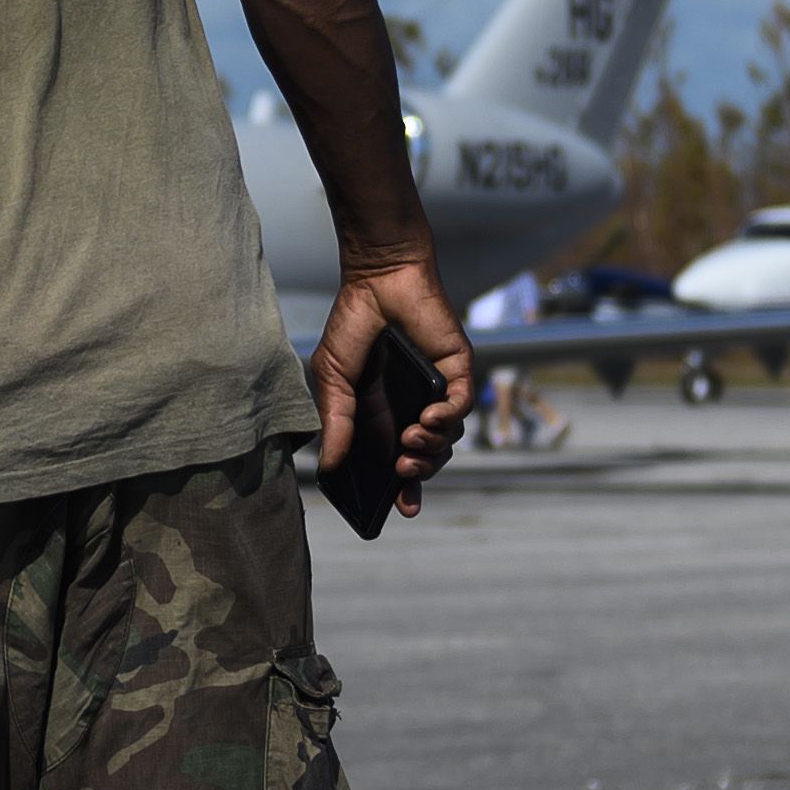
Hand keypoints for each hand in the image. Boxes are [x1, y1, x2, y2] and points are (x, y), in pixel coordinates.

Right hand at [307, 254, 475, 519]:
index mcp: (384, 415)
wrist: (377, 280)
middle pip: (428, 456)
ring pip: (449, 437)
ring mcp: (438, 389)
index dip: (402, 488)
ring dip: (433, 447)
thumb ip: (335, 422)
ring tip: (411, 441)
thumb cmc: (353, 325)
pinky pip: (461, 404)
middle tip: (403, 473)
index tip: (399, 509)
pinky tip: (429, 418)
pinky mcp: (456, 370)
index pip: (398, 461)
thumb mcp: (333, 380)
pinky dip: (448, 416)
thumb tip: (328, 467)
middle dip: (419, 473)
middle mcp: (415, 406)